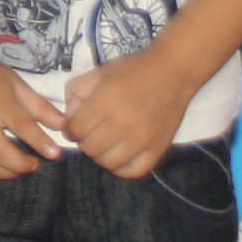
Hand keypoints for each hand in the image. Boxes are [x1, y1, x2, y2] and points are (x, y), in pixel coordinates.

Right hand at [0, 42, 68, 182]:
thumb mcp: (17, 85)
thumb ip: (40, 107)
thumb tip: (64, 125)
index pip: (23, 127)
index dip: (41, 144)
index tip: (55, 154)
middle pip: (2, 155)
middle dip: (23, 166)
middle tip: (35, 164)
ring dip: (7, 175)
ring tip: (18, 169)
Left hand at [59, 48, 196, 179]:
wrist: (173, 71)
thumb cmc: (132, 70)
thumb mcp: (97, 74)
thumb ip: (75, 95)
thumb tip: (69, 121)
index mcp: (106, 103)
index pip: (76, 130)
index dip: (70, 128)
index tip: (75, 125)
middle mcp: (123, 124)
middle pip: (90, 148)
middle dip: (84, 141)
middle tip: (92, 132)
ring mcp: (142, 140)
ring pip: (108, 163)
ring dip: (101, 154)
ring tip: (106, 142)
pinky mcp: (158, 149)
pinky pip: (133, 171)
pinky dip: (122, 167)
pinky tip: (120, 154)